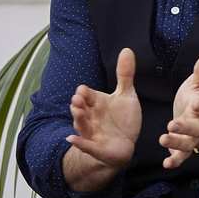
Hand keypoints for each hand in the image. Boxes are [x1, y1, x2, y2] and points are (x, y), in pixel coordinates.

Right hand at [66, 47, 140, 172]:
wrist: (125, 145)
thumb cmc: (123, 119)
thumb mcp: (126, 95)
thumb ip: (125, 74)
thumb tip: (126, 49)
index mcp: (96, 103)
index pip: (87, 95)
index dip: (85, 93)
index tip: (83, 90)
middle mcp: (91, 116)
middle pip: (80, 109)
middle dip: (78, 104)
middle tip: (77, 98)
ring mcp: (92, 133)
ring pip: (82, 125)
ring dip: (78, 119)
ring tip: (76, 112)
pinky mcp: (96, 148)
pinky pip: (86, 145)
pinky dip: (79, 143)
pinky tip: (72, 139)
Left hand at [161, 52, 198, 168]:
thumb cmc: (195, 101)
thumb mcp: (197, 85)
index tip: (198, 102)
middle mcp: (198, 125)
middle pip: (195, 128)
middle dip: (186, 127)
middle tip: (173, 125)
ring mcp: (191, 139)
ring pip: (187, 144)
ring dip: (176, 143)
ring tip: (163, 139)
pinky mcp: (182, 149)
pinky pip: (180, 157)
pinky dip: (174, 161)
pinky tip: (166, 163)